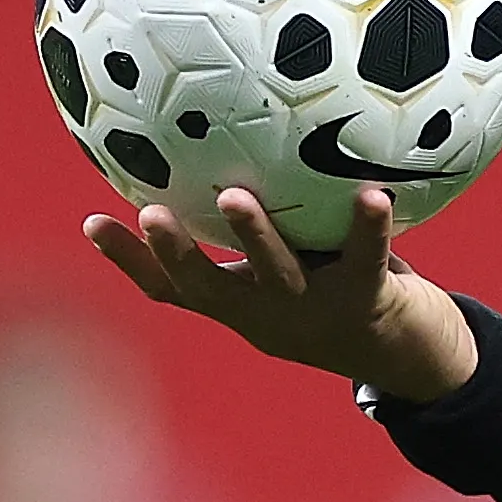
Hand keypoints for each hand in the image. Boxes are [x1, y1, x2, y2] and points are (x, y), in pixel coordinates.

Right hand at [81, 184, 476, 402]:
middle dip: (176, 252)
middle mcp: (269, 313)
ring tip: (234, 198)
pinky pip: (366, 257)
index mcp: (241, 305)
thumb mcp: (288, 264)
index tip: (91, 223)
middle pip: (210, 288)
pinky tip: (373, 193)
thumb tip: (227, 146)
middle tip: (148, 214)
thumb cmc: (338, 293)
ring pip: (277, 273)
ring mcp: (315, 310)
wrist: (410, 356)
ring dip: (254, 237)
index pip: (172, 288)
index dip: (130, 261)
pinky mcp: (368, 299)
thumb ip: (259, 224)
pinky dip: (367, 226)